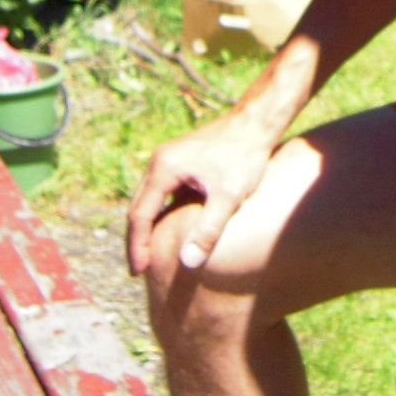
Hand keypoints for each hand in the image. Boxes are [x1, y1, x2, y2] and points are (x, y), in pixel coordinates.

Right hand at [125, 110, 278, 274]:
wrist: (257, 123)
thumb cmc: (244, 157)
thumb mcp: (229, 197)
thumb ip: (208, 230)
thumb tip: (187, 263)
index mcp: (163, 169)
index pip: (140, 216)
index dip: (138, 246)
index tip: (140, 272)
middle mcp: (159, 161)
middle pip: (138, 207)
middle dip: (137, 239)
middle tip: (140, 270)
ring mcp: (168, 158)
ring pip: (148, 199)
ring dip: (147, 227)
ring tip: (150, 254)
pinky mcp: (180, 160)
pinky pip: (161, 192)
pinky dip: (160, 213)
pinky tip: (169, 229)